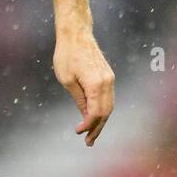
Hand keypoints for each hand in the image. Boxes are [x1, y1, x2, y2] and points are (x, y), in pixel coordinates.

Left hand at [53, 30, 114, 146]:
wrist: (76, 34)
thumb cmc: (67, 55)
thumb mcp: (67, 80)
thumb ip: (79, 99)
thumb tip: (85, 116)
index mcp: (96, 84)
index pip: (95, 112)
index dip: (88, 125)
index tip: (78, 132)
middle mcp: (107, 83)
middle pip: (106, 112)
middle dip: (97, 128)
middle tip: (89, 142)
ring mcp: (109, 79)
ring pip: (109, 106)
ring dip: (101, 121)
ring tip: (92, 134)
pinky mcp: (108, 76)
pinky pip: (108, 98)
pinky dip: (103, 110)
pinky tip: (94, 118)